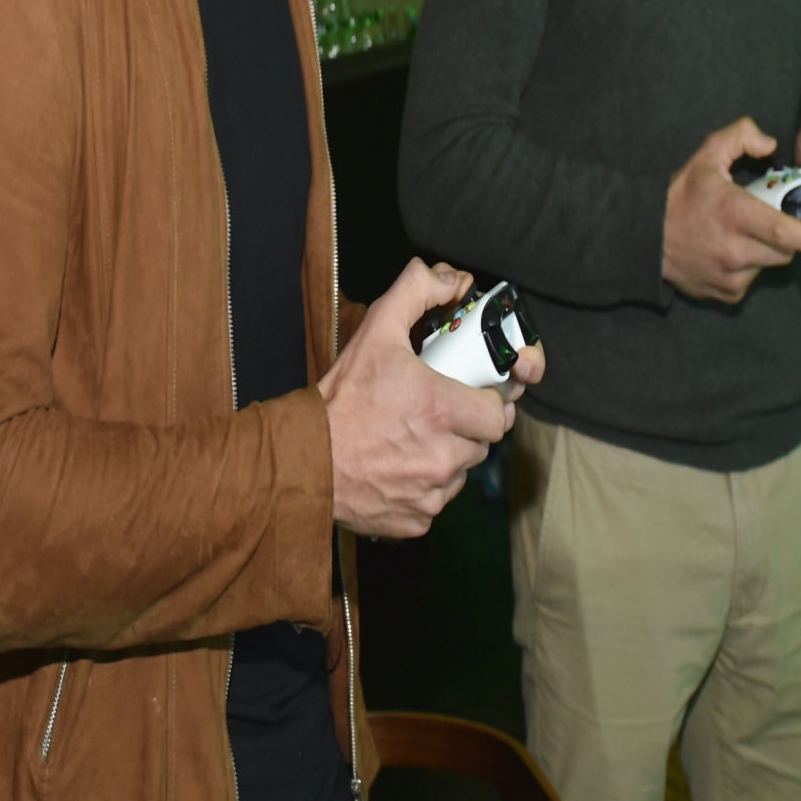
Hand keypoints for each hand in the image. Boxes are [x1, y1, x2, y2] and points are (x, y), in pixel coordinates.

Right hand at [322, 259, 521, 540]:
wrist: (302, 460)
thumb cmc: (339, 401)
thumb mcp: (375, 333)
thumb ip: (415, 292)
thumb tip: (452, 279)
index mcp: (442, 410)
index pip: (498, 413)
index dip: (485, 403)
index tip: (468, 396)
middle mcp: (443, 456)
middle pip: (481, 444)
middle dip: (464, 429)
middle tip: (433, 415)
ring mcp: (431, 494)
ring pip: (460, 473)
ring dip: (446, 457)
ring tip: (410, 441)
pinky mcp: (417, 520)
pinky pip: (436, 502)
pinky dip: (423, 488)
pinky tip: (397, 468)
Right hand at [662, 117, 800, 304]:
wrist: (642, 238)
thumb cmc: (679, 197)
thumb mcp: (705, 158)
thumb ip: (739, 137)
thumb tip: (771, 143)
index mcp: (735, 214)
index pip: (782, 231)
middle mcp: (735, 249)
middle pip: (785, 250)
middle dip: (789, 238)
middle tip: (778, 223)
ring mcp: (731, 276)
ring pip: (770, 265)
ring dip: (768, 252)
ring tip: (746, 237)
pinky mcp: (727, 293)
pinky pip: (752, 280)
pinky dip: (749, 268)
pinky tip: (729, 254)